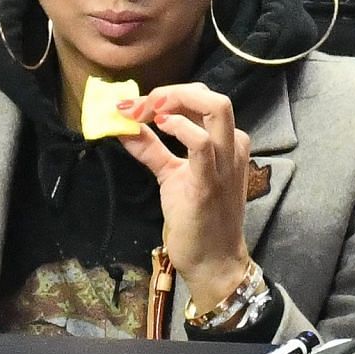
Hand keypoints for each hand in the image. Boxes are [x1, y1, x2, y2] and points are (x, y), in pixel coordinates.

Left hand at [113, 83, 253, 311]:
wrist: (212, 261)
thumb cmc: (196, 220)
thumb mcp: (171, 175)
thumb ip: (151, 149)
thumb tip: (123, 126)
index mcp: (226, 144)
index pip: (204, 102)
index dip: (169, 95)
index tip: (137, 106)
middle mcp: (231, 149)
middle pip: (214, 98)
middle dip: (174, 92)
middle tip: (142, 105)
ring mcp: (224, 165)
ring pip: (216, 109)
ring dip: (174, 101)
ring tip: (145, 112)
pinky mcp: (208, 184)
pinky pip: (201, 145)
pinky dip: (180, 127)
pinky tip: (159, 125)